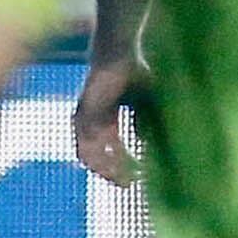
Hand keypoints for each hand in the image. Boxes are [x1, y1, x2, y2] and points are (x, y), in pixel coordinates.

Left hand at [76, 53, 148, 187]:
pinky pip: (88, 141)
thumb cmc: (133, 72)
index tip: (134, 181)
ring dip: (105, 169)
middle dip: (110, 173)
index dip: (119, 168)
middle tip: (126, 185)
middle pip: (95, 158)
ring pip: (89, 154)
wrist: (119, 52)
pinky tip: (118, 160)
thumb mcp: (144, 102)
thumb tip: (153, 144)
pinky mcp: (83, 112)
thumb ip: (147, 121)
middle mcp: (92, 122)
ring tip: (122, 178)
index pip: (107, 152)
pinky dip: (102, 153)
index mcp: (104, 120)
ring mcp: (85, 118)